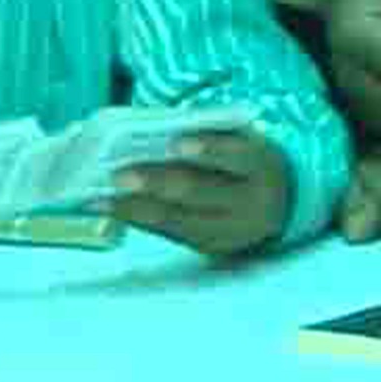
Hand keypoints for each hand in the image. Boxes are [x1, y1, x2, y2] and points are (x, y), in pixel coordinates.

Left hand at [109, 122, 295, 260]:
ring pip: (179, 221)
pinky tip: (112, 210)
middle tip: (118, 175)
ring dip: (135, 208)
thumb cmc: (245, 159)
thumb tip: (153, 133)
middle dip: (156, 182)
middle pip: (199, 192)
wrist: (280, 202)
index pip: (235, 155)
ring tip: (101, 197)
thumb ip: (210, 133)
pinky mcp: (210, 248)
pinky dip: (139, 221)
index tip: (176, 142)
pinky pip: (170, 235)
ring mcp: (230, 231)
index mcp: (260, 165)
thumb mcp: (242, 140)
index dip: (208, 149)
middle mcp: (249, 203)